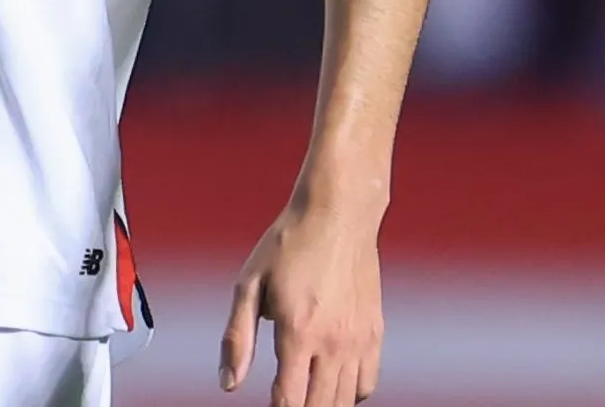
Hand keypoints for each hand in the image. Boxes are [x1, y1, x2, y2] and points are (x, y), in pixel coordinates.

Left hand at [221, 194, 385, 406]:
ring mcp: (359, 341)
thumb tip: (229, 383)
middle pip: (319, 406)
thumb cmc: (288, 245)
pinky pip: (367, 384)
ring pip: (345, 401)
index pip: (289, 400)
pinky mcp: (375, 334)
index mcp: (298, 332)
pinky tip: (330, 387)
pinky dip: (350, 395)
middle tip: (284, 401)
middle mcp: (333, 343)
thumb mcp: (248, 285)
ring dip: (323, 405)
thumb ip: (238, 338)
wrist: (337, 216)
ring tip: (304, 399)